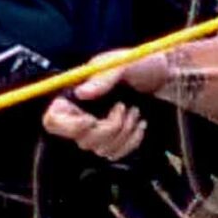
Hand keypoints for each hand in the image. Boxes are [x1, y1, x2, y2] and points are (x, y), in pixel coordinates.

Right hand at [43, 52, 167, 160]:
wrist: (164, 75)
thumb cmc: (139, 63)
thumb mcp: (121, 63)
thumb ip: (103, 77)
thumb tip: (81, 93)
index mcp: (74, 95)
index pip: (53, 120)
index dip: (69, 125)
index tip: (90, 120)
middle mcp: (82, 116)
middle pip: (82, 140)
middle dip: (108, 128)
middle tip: (123, 107)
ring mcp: (98, 131)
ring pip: (101, 149)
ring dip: (123, 132)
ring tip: (135, 111)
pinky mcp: (115, 142)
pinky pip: (117, 154)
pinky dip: (132, 141)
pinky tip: (140, 124)